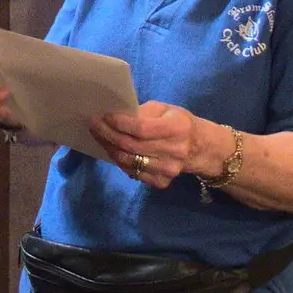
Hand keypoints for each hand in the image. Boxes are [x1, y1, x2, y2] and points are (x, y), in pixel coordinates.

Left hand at [89, 101, 221, 189]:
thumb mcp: (165, 109)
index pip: (141, 129)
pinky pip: (132, 172)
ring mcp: (168, 170)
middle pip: (131, 146)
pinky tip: (113, 150)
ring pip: (128, 161)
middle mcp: (174, 151)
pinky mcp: (162, 182)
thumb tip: (115, 115)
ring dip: (109, 148)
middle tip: (93, 125)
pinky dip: (119, 161)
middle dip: (107, 134)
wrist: (199, 148)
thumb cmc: (178, 123)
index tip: (103, 116)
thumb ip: (143, 112)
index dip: (119, 123)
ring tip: (99, 136)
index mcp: (177, 128)